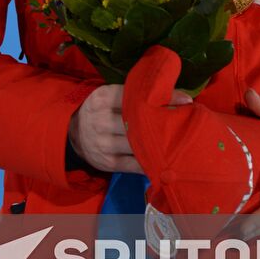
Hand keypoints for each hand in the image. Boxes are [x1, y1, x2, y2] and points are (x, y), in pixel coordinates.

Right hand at [68, 82, 192, 173]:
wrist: (73, 132)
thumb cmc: (101, 109)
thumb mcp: (112, 94)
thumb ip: (135, 93)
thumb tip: (174, 93)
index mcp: (104, 97)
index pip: (137, 96)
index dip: (163, 98)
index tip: (186, 101)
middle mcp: (101, 120)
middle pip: (139, 122)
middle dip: (164, 123)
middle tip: (187, 123)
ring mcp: (103, 143)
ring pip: (137, 144)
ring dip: (160, 144)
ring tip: (180, 142)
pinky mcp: (106, 163)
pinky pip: (134, 165)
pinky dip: (150, 163)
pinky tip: (164, 160)